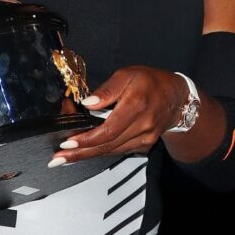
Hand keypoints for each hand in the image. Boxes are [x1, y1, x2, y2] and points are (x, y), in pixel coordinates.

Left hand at [49, 66, 185, 166]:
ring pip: (111, 151)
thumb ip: (107, 90)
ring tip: (64, 158)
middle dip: (79, 153)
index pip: (109, 129)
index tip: (67, 143)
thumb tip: (87, 104)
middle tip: (57, 159)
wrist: (177, 98)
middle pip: (107, 145)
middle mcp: (142, 125)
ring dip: (86, 155)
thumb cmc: (150, 82)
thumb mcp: (127, 75)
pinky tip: (84, 152)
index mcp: (137, 105)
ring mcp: (144, 138)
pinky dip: (99, 151)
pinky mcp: (143, 145)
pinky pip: (117, 150)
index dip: (86, 139)